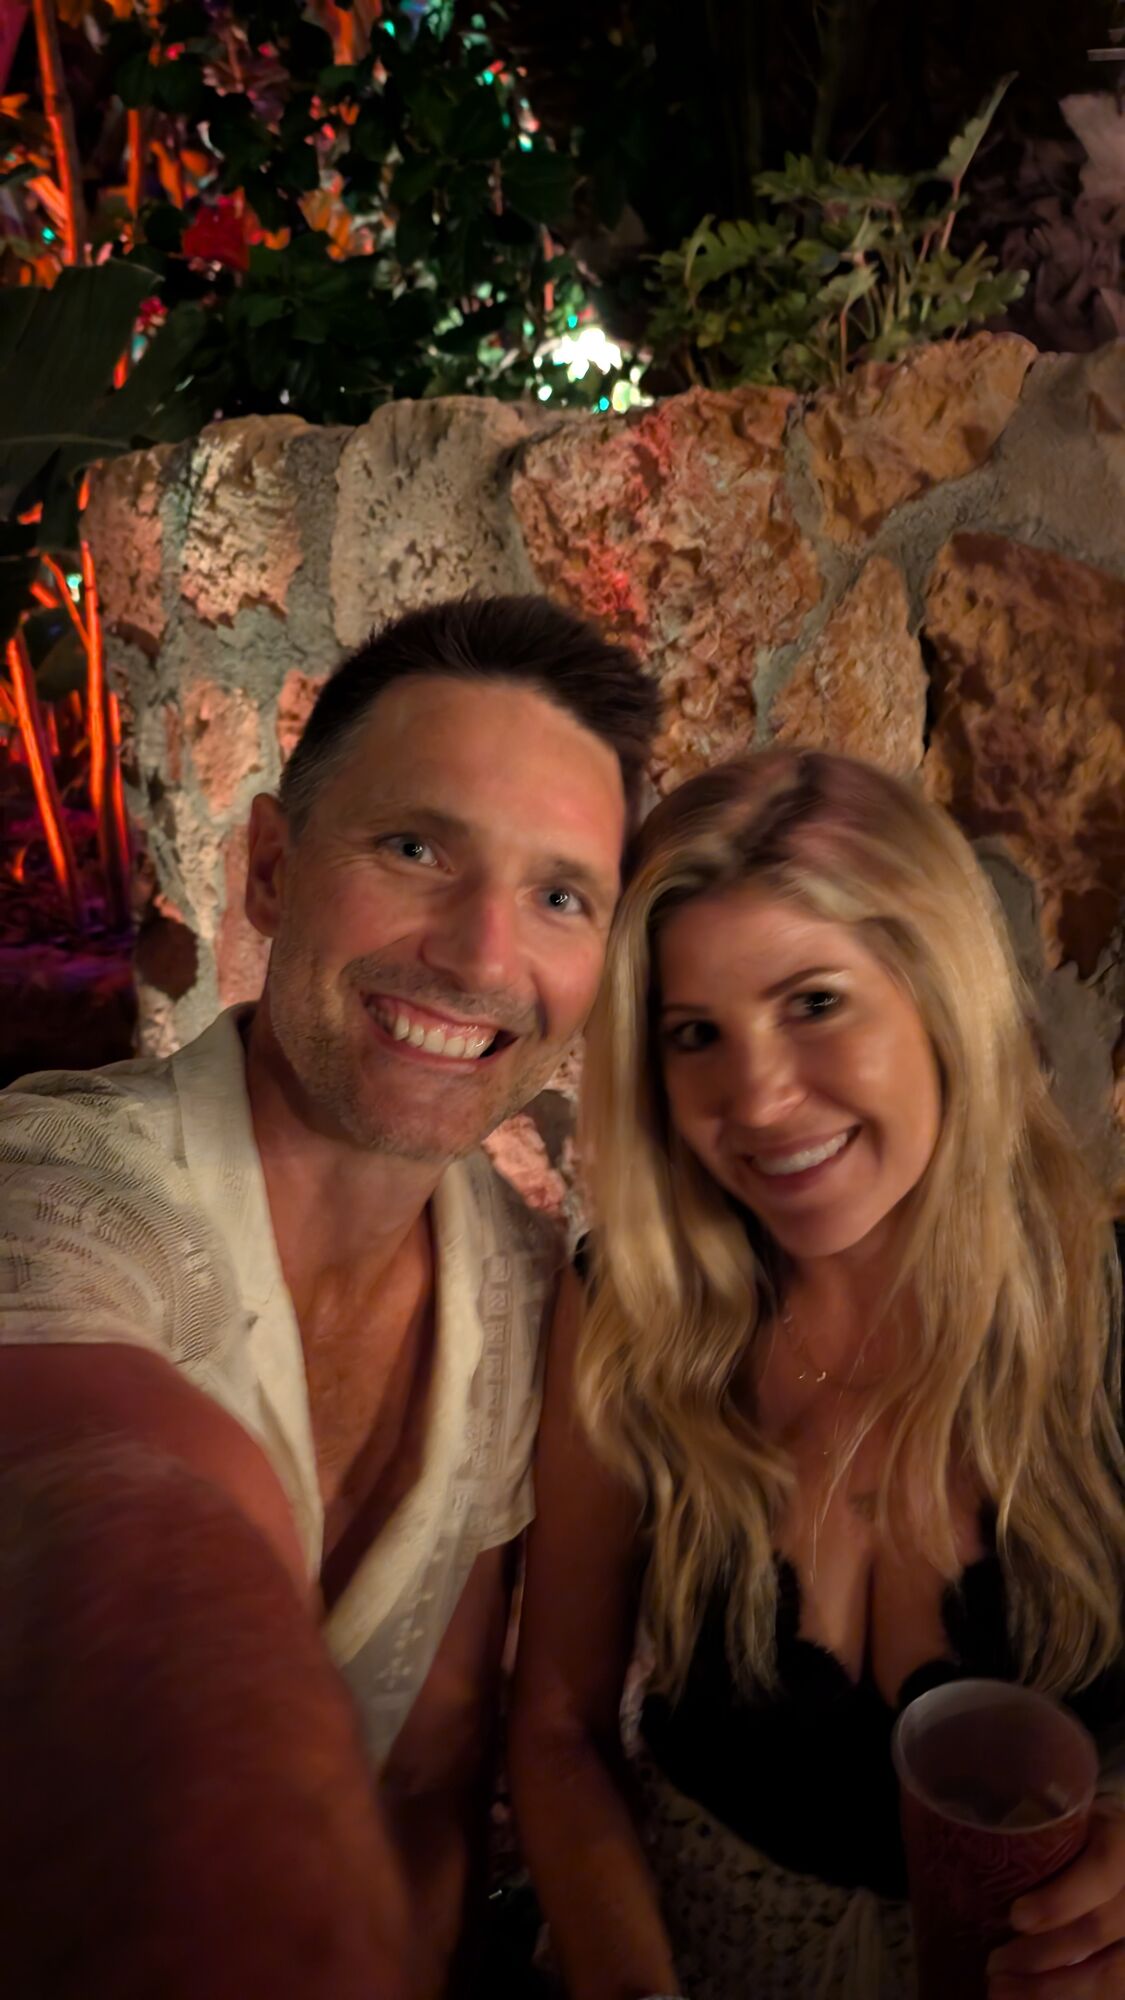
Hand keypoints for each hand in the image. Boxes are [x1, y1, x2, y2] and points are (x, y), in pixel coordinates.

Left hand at [987, 1799, 1124, 1996]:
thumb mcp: (1067, 1825)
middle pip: (1100, 1929)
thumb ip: (1039, 1840)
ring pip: (1113, 1976)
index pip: (1101, 1871)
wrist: (1118, 1860)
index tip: (1016, 1917)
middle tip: (993, 1966)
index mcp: (1121, 1843)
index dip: (1061, 1899)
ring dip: (1052, 1990)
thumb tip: (971, 1861)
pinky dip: (1067, 1999)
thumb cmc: (1078, 1838)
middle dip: (1043, 1954)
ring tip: (1000, 1991)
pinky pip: (1111, 1991)